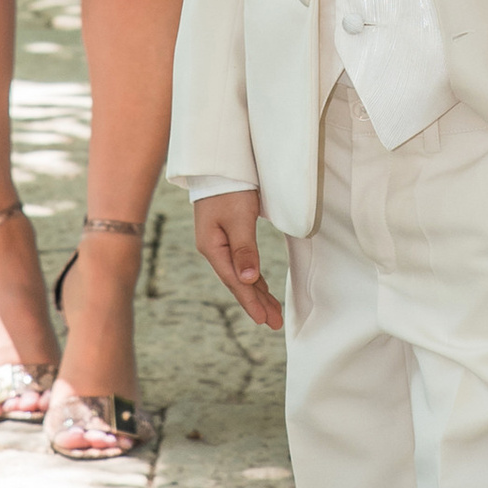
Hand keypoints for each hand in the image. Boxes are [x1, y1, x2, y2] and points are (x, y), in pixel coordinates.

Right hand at [195, 189, 283, 327]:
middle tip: (274, 323)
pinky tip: (261, 287)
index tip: (265, 320)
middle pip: (237, 282)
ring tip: (271, 313)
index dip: (251, 302)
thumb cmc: (230, 188)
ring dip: (257, 293)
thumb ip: (244, 249)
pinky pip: (242, 264)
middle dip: (257, 303)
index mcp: (212, 247)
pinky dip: (253, 278)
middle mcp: (213, 249)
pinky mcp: (227, 235)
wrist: (219, 164)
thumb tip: (248, 280)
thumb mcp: (239, 218)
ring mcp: (219, 243)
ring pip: (240, 275)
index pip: (234, 281)